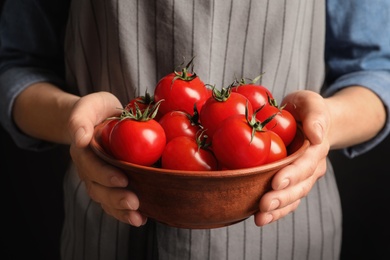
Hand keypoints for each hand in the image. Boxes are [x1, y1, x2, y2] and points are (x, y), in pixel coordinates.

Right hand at [68, 91, 146, 225]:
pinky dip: (126, 213)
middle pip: (98, 188)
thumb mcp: (89, 106)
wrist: (100, 117)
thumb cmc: (96, 110)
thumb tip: (80, 139)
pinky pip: (115, 202)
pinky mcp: (111, 184)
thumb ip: (80, 120)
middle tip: (134, 202)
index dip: (104, 174)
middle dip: (115, 198)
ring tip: (138, 218)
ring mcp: (99, 179)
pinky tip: (143, 218)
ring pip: (106, 200)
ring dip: (121, 211)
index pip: (91, 166)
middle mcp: (89, 169)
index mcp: (83, 151)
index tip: (122, 179)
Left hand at [254, 90, 329, 225]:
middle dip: (282, 197)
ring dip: (278, 209)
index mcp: (316, 148)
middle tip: (264, 204)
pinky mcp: (291, 182)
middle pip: (300, 185)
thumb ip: (316, 115)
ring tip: (260, 218)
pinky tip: (260, 218)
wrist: (307, 120)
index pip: (306, 163)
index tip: (276, 182)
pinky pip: (286, 200)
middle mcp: (312, 166)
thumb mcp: (310, 103)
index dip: (292, 174)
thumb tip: (317, 135)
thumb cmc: (305, 109)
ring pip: (293, 197)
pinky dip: (276, 211)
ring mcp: (302, 177)